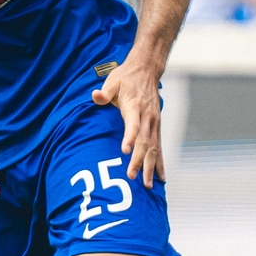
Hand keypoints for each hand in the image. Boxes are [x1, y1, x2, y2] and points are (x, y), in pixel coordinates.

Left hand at [91, 56, 166, 186]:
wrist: (147, 70)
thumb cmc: (126, 77)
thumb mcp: (112, 80)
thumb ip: (105, 91)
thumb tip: (95, 96)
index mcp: (135, 106)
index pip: (133, 124)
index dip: (130, 137)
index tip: (125, 150)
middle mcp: (147, 117)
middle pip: (144, 142)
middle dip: (138, 161)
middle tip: (131, 176)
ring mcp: (154, 123)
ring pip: (153, 149)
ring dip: (150, 167)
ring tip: (147, 185)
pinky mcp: (157, 127)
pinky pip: (159, 148)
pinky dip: (160, 163)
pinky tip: (161, 178)